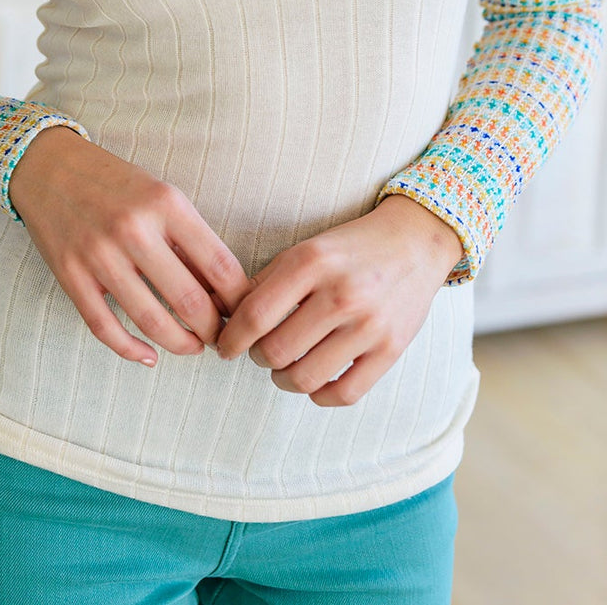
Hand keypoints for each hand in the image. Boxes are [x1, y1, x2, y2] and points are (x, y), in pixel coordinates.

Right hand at [8, 126, 253, 365]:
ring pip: (151, 321)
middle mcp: (133, 229)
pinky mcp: (70, 275)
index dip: (239, 299)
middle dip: (214, 329)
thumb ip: (188, 237)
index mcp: (165, 203)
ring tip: (194, 347)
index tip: (245, 313)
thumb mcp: (159, 194)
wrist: (49, 166)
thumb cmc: (114, 182)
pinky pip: (105, 328)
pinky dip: (131, 350)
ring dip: (181, 344)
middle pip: (190, 300)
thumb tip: (225, 291)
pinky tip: (149, 356)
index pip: (219, 264)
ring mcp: (98, 254)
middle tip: (223, 338)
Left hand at [214, 195, 464, 405]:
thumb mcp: (305, 249)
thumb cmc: (350, 248)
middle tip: (259, 352)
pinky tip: (314, 382)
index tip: (225, 346)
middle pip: (276, 351)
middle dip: (257, 358)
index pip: (255, 315)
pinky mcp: (391, 350)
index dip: (231, 339)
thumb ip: (266, 282)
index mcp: (311, 262)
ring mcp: (368, 325)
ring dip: (283, 380)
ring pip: (305, 378)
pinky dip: (319, 396)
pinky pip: (344, 394)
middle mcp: (340, 294)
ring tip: (283, 368)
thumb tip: (223, 315)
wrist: (415, 242)